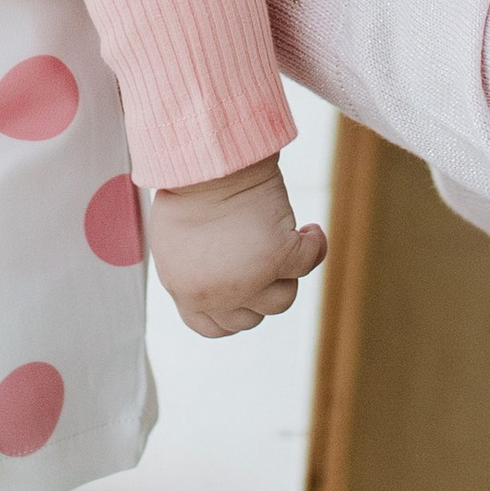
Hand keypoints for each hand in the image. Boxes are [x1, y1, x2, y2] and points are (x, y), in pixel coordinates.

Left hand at [148, 159, 322, 337]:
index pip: (215, 327)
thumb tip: (217, 287)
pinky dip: (314, 245)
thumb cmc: (188, 192)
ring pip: (282, 299)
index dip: (234, 311)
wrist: (204, 163)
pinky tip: (309, 230)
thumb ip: (193, 274)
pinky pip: (308, 262)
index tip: (245, 290)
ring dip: (285, 273)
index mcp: (186, 294)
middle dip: (259, 289)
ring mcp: (249, 280)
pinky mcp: (277, 256)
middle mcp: (218, 295)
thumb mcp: (175, 246)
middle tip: (260, 257)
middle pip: (253, 316)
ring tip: (281, 241)